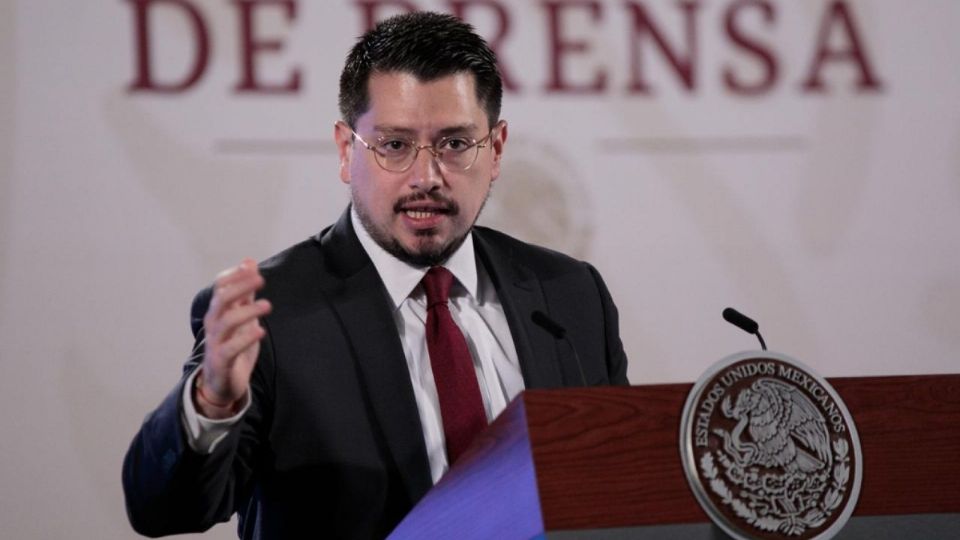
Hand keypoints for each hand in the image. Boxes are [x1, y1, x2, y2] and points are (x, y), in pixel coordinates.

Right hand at [195, 258, 271, 417]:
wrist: (222, 382)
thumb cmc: (233, 345)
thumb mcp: (242, 315)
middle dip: (239, 287)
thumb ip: (245, 291)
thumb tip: (249, 262)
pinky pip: (230, 348)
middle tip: (260, 280)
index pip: (219, 287)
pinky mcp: (221, 361)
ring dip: (247, 311)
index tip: (251, 267)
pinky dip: (245, 339)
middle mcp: (213, 325)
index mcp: (218, 312)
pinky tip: (260, 331)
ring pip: (226, 322)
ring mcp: (215, 343)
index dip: (233, 276)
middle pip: (221, 301)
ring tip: (267, 306)